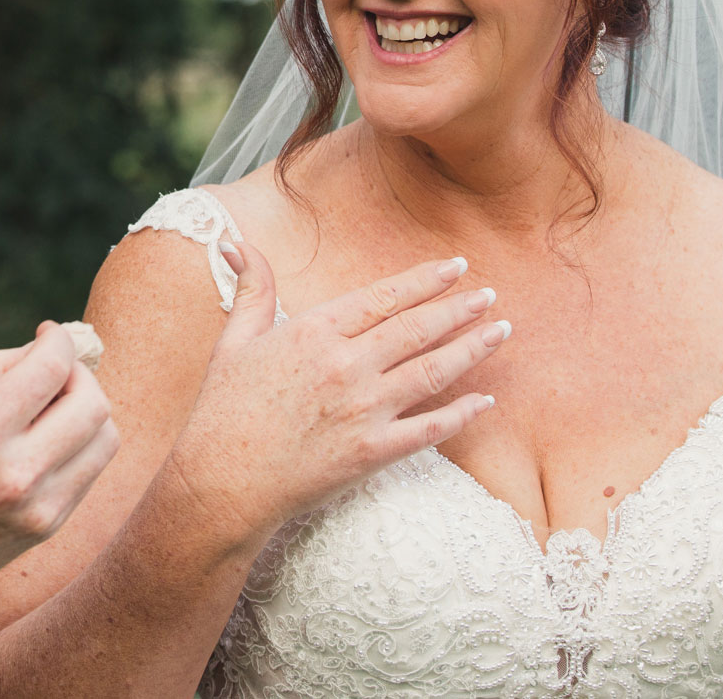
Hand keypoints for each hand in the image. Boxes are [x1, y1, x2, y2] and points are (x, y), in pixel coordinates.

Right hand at [0, 322, 118, 661]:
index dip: (58, 339)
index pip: (53, 368)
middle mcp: (16, 474)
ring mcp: (38, 509)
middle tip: (54, 371)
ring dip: (87, 411)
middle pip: (94, 403)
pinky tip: (45, 444)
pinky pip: (90, 472)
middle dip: (80, 373)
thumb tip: (47, 347)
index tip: (48, 334)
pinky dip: (78, 446)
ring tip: (52, 409)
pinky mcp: (48, 530)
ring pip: (106, 438)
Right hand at [162, 240, 502, 550]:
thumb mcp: (234, 340)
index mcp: (314, 331)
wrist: (221, 481)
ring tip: (500, 332)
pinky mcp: (371, 452)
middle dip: (459, 309)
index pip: (384, 296)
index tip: (455, 267)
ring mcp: (362, 409)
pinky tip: (486, 402)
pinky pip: (429, 430)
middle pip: (416, 329)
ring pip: (432, 372)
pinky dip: (462, 414)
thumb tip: (236, 241)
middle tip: (490, 296)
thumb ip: (251, 287)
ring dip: (471, 350)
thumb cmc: (223, 409)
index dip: (424, 280)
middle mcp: (345, 365)